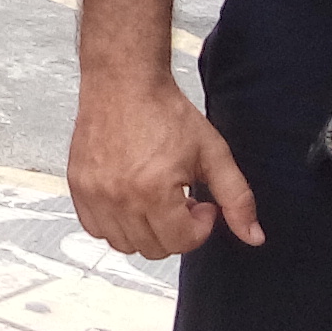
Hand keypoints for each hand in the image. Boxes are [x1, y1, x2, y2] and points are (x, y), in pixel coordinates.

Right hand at [66, 77, 260, 257]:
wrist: (123, 82)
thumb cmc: (165, 112)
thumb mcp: (213, 153)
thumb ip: (237, 198)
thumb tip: (253, 236)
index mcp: (153, 190)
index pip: (181, 242)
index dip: (200, 227)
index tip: (201, 204)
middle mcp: (119, 197)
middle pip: (153, 248)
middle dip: (175, 230)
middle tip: (181, 201)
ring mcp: (94, 193)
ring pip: (123, 244)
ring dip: (145, 231)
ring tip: (156, 201)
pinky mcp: (78, 186)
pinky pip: (96, 228)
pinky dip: (115, 224)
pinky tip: (131, 201)